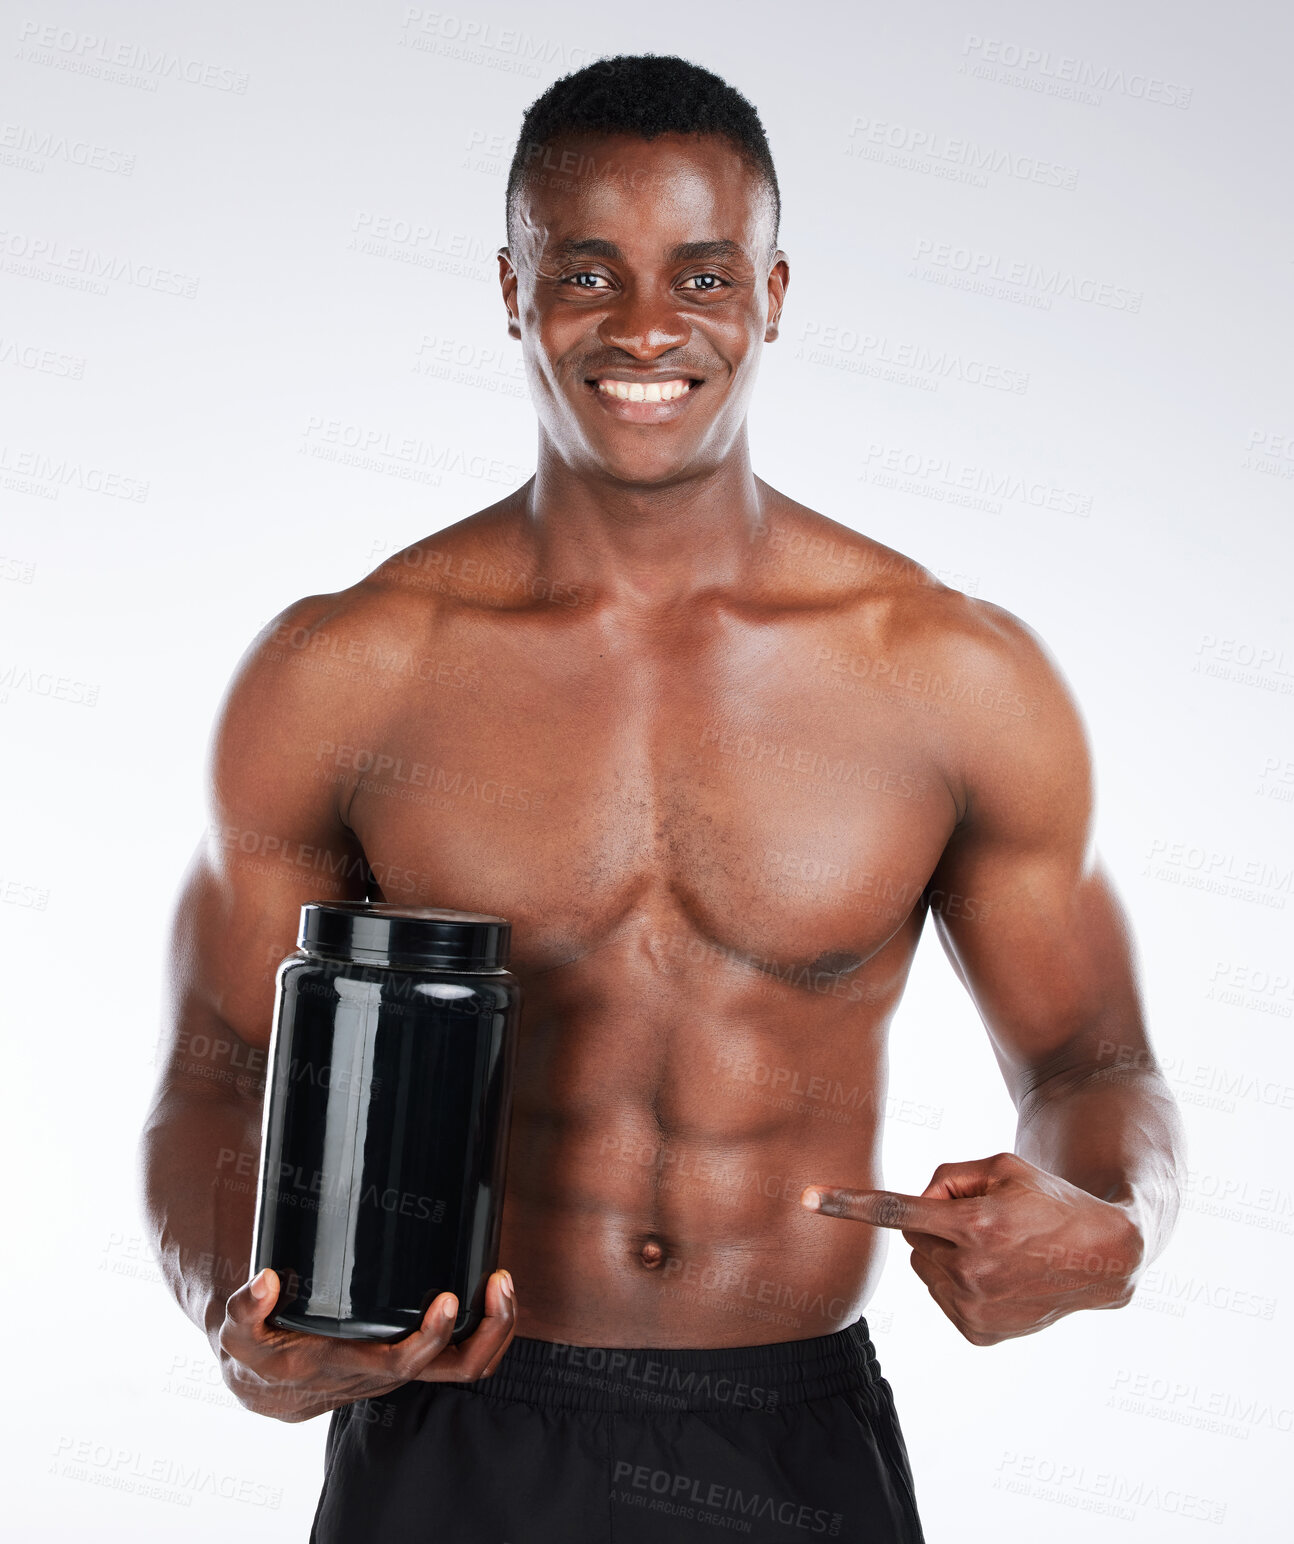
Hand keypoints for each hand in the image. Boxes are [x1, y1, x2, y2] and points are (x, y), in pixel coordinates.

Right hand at [215, 1266, 517, 1420]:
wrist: (257, 1379)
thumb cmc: (253, 1349)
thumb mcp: (236, 1331)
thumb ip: (245, 1309)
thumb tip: (267, 1281)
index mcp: (342, 1369)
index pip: (401, 1364)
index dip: (431, 1338)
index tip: (448, 1297)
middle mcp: (380, 1376)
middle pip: (453, 1371)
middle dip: (489, 1332)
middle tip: (500, 1281)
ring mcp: (399, 1370)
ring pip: (464, 1367)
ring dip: (495, 1330)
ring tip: (504, 1282)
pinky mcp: (404, 1357)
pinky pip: (457, 1358)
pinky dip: (482, 1331)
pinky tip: (489, 1293)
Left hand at [800, 1151, 1144, 1344]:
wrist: (1102, 1257)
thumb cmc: (1047, 1199)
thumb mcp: (1002, 1167)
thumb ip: (948, 1177)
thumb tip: (917, 1204)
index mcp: (976, 1226)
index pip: (898, 1211)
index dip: (849, 1205)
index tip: (807, 1199)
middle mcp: (971, 1272)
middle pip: (914, 1237)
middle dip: (937, 1224)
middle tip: (984, 1220)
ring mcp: (975, 1308)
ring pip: (925, 1268)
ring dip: (947, 1254)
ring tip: (998, 1250)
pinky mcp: (979, 1334)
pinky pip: (942, 1296)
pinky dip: (959, 1283)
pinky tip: (999, 1277)